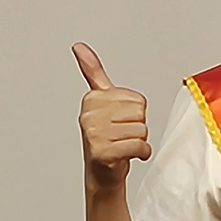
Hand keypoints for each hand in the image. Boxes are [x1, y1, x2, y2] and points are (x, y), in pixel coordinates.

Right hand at [73, 43, 150, 192]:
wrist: (101, 174)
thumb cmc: (105, 137)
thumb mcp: (101, 101)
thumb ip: (92, 71)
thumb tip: (79, 46)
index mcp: (91, 98)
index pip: (137, 99)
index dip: (134, 112)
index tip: (117, 121)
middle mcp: (89, 115)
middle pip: (140, 113)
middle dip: (137, 126)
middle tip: (121, 135)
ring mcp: (94, 134)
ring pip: (141, 130)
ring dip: (138, 141)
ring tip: (122, 145)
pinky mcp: (103, 152)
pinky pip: (140, 146)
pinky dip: (141, 153)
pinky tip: (127, 156)